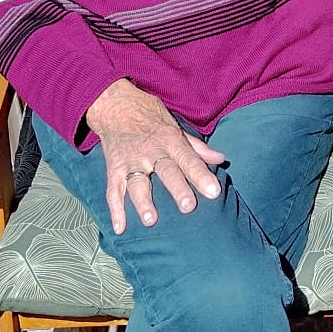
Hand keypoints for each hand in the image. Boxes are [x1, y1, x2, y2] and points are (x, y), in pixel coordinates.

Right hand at [86, 78, 226, 235]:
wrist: (115, 104)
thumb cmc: (148, 114)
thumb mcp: (175, 125)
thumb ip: (197, 147)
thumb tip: (220, 159)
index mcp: (170, 140)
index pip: (189, 159)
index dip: (201, 175)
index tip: (214, 191)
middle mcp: (151, 151)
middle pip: (166, 172)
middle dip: (177, 189)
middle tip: (188, 206)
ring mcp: (131, 160)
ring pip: (138, 183)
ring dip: (143, 202)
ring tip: (151, 219)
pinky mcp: (114, 168)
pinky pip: (113, 190)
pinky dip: (115, 209)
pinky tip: (120, 227)